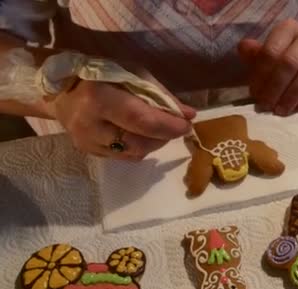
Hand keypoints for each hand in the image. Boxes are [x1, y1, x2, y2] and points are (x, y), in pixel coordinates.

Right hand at [47, 67, 195, 159]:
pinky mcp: (88, 153)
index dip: (168, 126)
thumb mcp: (131, 72)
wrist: (58, 90)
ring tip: (158, 129)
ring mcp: (86, 143)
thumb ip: (160, 94)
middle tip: (175, 127)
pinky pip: (124, 157)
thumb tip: (188, 114)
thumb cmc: (100, 74)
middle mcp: (89, 125)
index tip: (187, 125)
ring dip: (154, 144)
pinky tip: (140, 134)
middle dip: (164, 137)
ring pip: (134, 154)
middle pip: (139, 143)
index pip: (141, 120)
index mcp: (98, 98)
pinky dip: (140, 147)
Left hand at [238, 19, 297, 115]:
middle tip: (267, 106)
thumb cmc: (290, 58)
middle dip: (276, 87)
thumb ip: (256, 55)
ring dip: (293, 95)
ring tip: (282, 111)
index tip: (255, 94)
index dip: (262, 75)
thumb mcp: (271, 54)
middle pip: (290, 62)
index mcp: (289, 29)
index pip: (272, 51)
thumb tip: (243, 48)